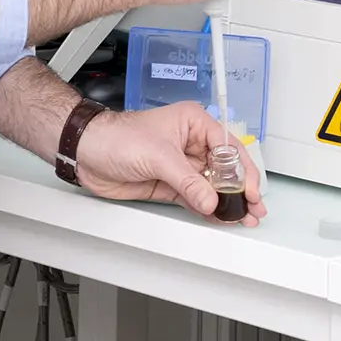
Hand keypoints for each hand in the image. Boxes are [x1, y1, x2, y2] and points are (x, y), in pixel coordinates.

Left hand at [73, 101, 264, 224]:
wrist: (86, 152)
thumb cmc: (116, 137)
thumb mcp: (159, 155)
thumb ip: (187, 180)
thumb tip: (210, 199)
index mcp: (193, 123)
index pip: (228, 148)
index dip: (243, 171)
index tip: (250, 190)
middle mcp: (190, 143)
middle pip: (224, 169)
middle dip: (240, 190)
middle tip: (253, 208)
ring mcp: (180, 165)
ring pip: (211, 186)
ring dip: (226, 202)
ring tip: (243, 217)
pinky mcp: (169, 184)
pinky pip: (195, 197)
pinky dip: (207, 208)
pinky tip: (219, 216)